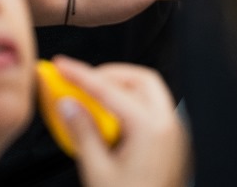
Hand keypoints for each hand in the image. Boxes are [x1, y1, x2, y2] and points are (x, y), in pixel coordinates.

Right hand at [52, 56, 189, 186]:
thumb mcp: (98, 172)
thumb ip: (82, 132)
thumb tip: (67, 104)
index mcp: (150, 130)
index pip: (109, 90)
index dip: (81, 75)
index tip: (62, 66)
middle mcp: (168, 127)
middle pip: (140, 80)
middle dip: (109, 75)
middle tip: (82, 81)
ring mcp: (174, 137)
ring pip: (150, 94)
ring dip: (121, 90)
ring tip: (93, 101)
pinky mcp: (173, 147)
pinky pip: (154, 112)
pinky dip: (131, 106)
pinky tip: (111, 122)